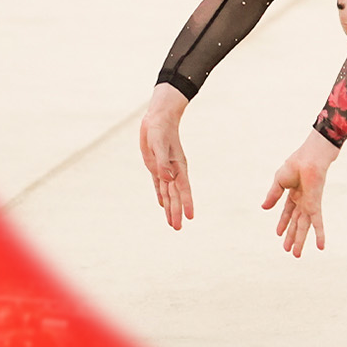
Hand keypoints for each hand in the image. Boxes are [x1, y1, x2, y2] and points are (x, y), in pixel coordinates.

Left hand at [138, 83, 193, 229]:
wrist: (158, 117)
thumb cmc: (160, 129)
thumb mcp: (158, 144)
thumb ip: (162, 162)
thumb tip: (167, 178)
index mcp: (177, 166)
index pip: (183, 188)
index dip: (186, 203)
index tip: (190, 217)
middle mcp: (173, 170)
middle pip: (176, 195)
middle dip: (176, 212)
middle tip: (177, 228)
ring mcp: (165, 169)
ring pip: (168, 193)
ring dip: (170, 207)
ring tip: (172, 223)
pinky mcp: (156, 166)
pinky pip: (159, 185)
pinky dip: (161, 195)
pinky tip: (162, 204)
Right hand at [262, 131, 338, 257]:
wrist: (309, 159)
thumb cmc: (295, 164)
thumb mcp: (279, 181)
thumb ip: (273, 195)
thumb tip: (264, 208)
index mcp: (294, 193)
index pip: (288, 212)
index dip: (283, 224)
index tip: (278, 234)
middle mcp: (302, 201)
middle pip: (296, 223)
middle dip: (291, 237)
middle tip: (289, 251)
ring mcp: (309, 204)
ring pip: (303, 227)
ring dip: (299, 241)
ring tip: (296, 254)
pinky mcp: (315, 206)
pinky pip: (317, 223)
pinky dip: (319, 234)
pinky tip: (321, 246)